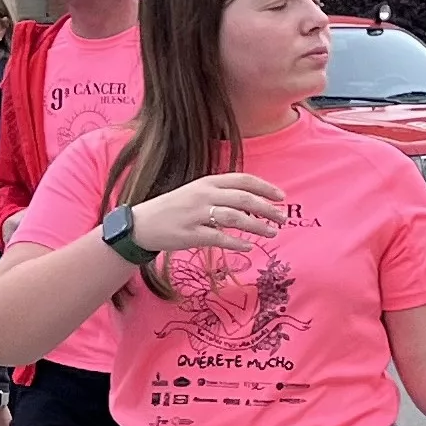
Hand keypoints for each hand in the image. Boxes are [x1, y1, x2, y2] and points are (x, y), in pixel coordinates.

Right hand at [127, 172, 283, 256]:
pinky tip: (248, 246)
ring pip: (235, 217)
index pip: (243, 180)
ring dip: (257, 226)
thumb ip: (220, 194)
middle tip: (283, 218)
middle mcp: (204, 195)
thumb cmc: (173, 208)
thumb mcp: (196, 192)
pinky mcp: (191, 235)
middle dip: (267, 208)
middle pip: (244, 198)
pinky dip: (236, 242)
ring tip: (272, 233)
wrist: (142, 223)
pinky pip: (219, 238)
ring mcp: (197, 214)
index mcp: (207, 182)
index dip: (265, 188)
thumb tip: (250, 201)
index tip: (281, 197)